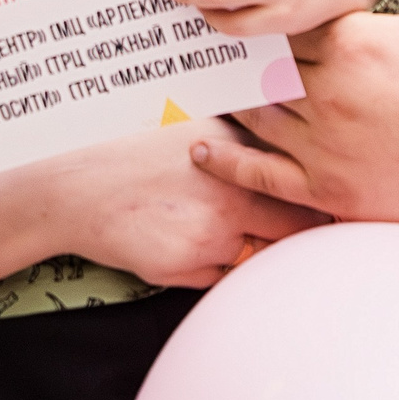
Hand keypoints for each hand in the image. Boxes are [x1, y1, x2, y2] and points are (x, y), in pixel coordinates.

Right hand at [48, 114, 326, 287]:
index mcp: (233, 150)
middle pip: (296, 224)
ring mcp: (210, 233)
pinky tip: (180, 239)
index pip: (301, 180)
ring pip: (256, 253)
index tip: (323, 192)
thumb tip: (284, 142)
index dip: (318, 192)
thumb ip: (238, 139)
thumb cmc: (130, 151)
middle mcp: (229, 192)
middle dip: (300, 229)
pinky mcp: (187, 265)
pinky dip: (211, 263)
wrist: (74, 186)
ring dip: (250, 247)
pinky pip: (219, 274)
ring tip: (214, 228)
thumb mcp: (190, 125)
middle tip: (300, 226)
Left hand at [193, 0, 398, 226]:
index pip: (292, 20)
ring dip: (231, 97)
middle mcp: (330, 94)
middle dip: (247, 53)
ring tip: (204, 85)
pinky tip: (202, 147)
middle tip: (215, 43)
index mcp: (356, 44)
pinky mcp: (327, 193)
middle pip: (267, 64)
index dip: (277, 15)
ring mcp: (324, 148)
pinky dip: (226, 161)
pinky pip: (260, 175)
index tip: (262, 9)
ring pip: (255, 114)